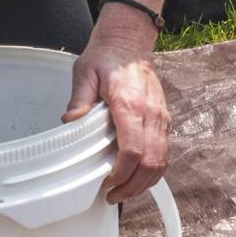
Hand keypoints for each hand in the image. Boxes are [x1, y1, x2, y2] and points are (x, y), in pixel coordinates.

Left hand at [66, 12, 168, 201]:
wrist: (130, 41)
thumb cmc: (107, 57)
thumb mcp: (85, 73)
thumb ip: (79, 99)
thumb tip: (70, 122)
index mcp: (130, 104)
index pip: (133, 150)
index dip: (121, 173)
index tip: (107, 182)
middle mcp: (151, 114)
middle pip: (151, 162)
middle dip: (134, 186)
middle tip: (113, 196)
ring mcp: (161, 117)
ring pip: (162, 160)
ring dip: (145, 182)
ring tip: (125, 191)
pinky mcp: (163, 119)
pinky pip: (165, 152)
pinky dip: (154, 170)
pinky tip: (138, 177)